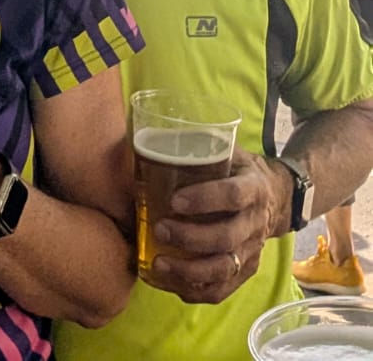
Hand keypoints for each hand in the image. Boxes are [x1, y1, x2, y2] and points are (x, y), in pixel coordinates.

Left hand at [149, 146, 288, 304]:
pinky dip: (193, 290)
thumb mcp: (228, 151)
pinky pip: (221, 290)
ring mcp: (253, 250)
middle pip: (226, 238)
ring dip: (188, 270)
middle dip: (190, 238)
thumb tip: (153, 138)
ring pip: (223, 269)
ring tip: (157, 263)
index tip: (174, 201)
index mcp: (253, 188)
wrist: (274, 197)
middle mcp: (256, 222)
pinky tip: (168, 281)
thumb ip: (201, 147)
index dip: (205, 199)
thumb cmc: (237, 170)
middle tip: (159, 230)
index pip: (233, 195)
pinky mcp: (246, 271)